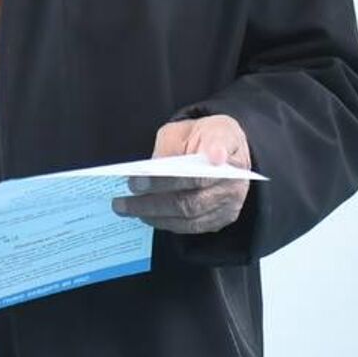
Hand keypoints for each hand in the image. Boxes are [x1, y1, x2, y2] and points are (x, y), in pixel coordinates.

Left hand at [111, 114, 252, 233]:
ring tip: (127, 209)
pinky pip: (192, 227)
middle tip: (122, 201)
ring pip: (189, 218)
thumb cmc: (201, 136)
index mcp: (225, 151)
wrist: (226, 146)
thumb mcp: (182, 129)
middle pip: (190, 201)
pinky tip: (146, 215)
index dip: (166, 180)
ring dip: (155, 216)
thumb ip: (168, 148)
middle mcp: (234, 180)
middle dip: (152, 202)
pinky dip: (166, 223)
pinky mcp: (223, 217)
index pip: (196, 172)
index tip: (138, 179)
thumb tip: (150, 172)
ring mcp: (231, 202)